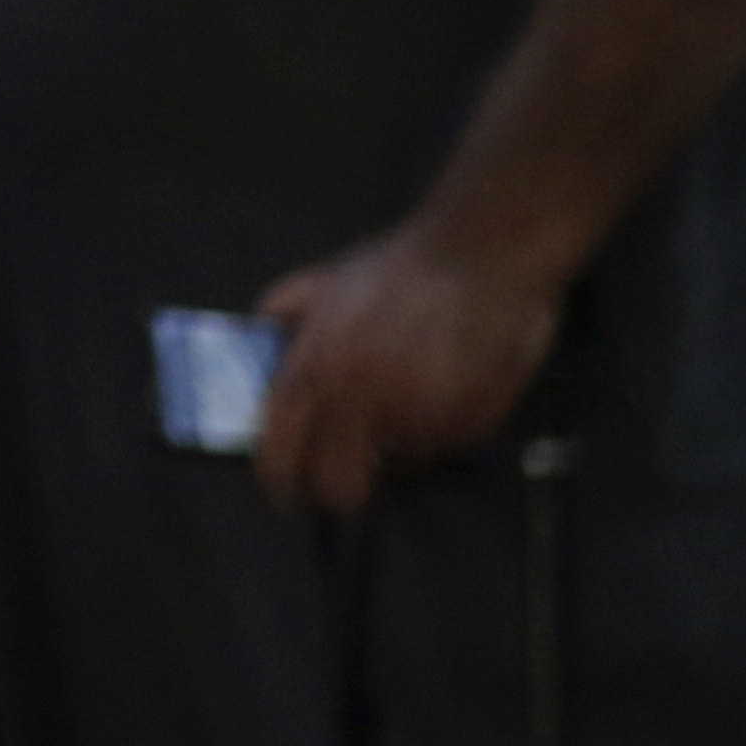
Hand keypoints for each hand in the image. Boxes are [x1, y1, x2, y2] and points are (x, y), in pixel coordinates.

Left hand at [251, 224, 561, 510]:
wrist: (483, 256)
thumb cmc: (405, 267)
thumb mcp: (327, 280)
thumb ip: (288, 312)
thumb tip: (261, 336)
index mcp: (315, 367)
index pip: (279, 451)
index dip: (279, 479)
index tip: (286, 489)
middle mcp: (361, 401)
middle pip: (339, 486)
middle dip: (341, 486)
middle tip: (351, 470)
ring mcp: (417, 418)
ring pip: (401, 461)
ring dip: (402, 438)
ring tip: (417, 387)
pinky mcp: (466, 426)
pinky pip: (446, 444)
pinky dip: (445, 424)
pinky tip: (451, 380)